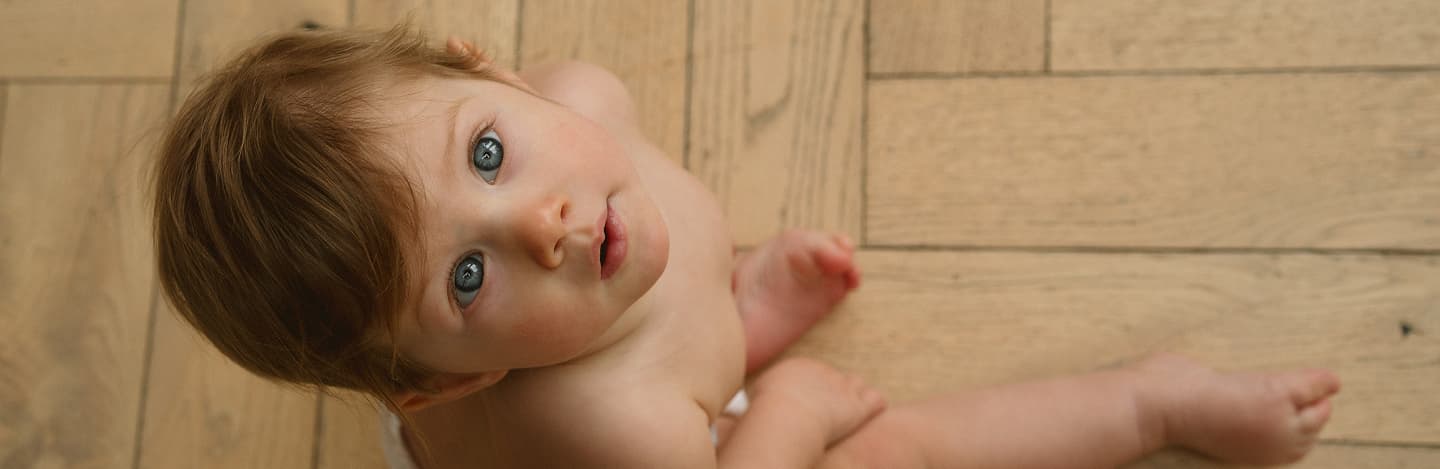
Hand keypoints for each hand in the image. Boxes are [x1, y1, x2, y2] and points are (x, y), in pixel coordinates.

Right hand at [750, 357, 886, 444]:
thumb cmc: (768, 408)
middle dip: (835, 393)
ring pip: (857, 386)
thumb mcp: (757, 393)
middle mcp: (825, 372)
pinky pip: (877, 400)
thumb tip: (748, 400)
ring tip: (850, 411)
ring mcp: (845, 388)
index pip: (814, 373)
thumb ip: (762, 392)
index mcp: (801, 367)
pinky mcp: (861, 405)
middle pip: (836, 378)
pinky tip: (871, 413)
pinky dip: (875, 406)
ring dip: (856, 397)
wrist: (789, 413)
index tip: (809, 404)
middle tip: (829, 411)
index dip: (814, 390)